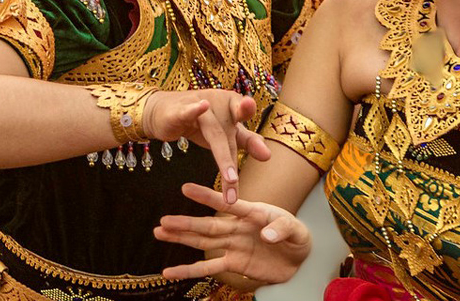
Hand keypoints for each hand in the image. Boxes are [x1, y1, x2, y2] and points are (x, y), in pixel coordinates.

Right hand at [143, 91, 270, 204]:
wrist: (167, 110)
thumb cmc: (202, 122)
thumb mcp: (226, 132)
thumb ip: (247, 141)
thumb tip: (268, 155)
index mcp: (233, 106)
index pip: (246, 121)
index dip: (255, 133)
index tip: (265, 151)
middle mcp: (219, 103)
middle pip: (228, 136)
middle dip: (232, 162)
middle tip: (237, 185)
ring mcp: (199, 103)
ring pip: (212, 132)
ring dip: (222, 156)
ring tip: (230, 179)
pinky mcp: (178, 109)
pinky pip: (186, 111)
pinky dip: (193, 109)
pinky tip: (202, 106)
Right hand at [154, 182, 310, 286]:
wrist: (300, 258)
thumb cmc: (297, 236)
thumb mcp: (296, 229)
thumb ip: (281, 229)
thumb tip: (266, 235)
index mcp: (252, 212)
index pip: (227, 203)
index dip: (207, 196)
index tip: (186, 188)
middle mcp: (238, 227)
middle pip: (208, 225)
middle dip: (185, 224)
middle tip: (163, 220)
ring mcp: (233, 246)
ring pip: (203, 242)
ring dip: (182, 239)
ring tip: (160, 233)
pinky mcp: (234, 263)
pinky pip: (208, 267)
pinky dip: (189, 270)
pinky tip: (170, 271)